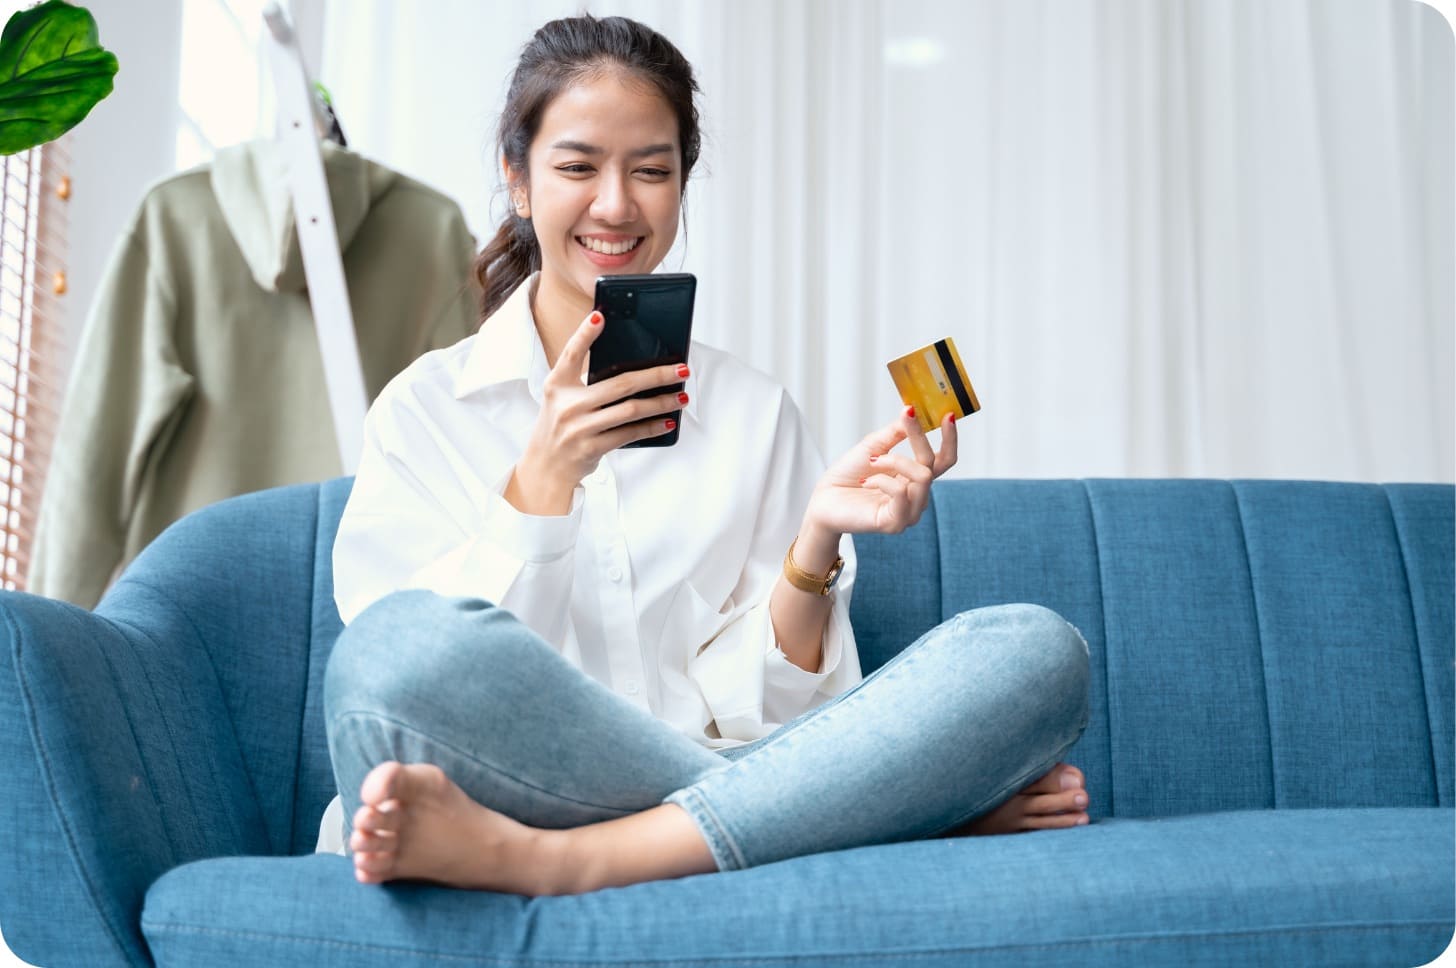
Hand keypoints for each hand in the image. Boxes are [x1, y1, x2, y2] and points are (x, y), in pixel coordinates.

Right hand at [507, 309, 685, 513]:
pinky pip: (630, 434)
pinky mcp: (591, 448)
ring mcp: (579, 427)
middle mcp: (567, 404)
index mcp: (557, 385)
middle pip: (620, 384)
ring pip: (630, 410)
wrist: (545, 469)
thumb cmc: (559, 428)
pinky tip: (668, 421)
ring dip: (661, 403)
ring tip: (680, 397)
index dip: (584, 334)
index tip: (600, 317)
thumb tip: (630, 369)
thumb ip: (584, 383)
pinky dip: (652, 427)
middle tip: (681, 369)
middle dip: (656, 375)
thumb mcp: (561, 400)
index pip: (571, 354)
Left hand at [804, 406, 957, 537]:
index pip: (944, 460)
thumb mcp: (873, 446)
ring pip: (922, 476)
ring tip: (871, 461)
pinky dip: (881, 479)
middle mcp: (917, 496)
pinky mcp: (895, 522)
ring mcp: (909, 512)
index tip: (949, 414)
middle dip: (920, 437)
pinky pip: (901, 493)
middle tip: (907, 416)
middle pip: (933, 464)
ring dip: (893, 460)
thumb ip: (895, 432)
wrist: (823, 500)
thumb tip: (913, 412)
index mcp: (914, 478)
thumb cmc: (848, 476)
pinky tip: (866, 481)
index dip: (950, 438)